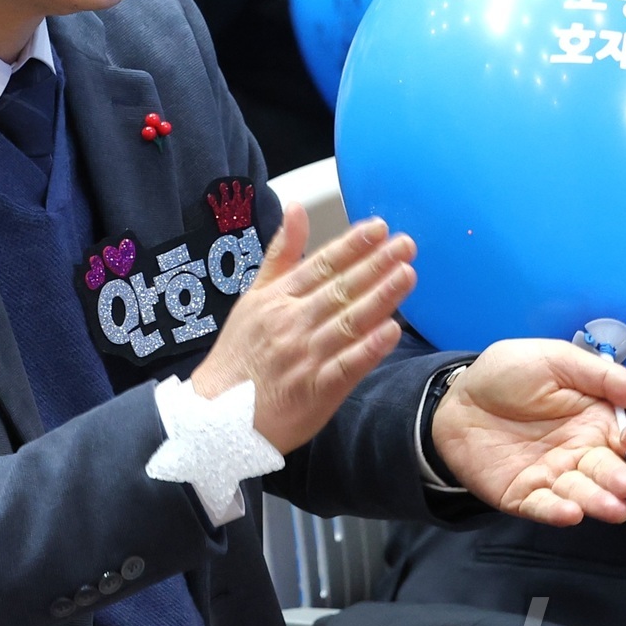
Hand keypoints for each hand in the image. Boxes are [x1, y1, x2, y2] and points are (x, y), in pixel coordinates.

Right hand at [192, 206, 415, 453]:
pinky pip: (347, 366)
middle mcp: (292, 323)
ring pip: (348, 322)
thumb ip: (281, 253)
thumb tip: (296, 208)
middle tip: (406, 244)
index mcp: (277, 299)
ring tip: (407, 275)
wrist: (218, 418)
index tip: (379, 227)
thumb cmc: (239, 355)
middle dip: (376, 264)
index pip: (320, 265)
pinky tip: (392, 331)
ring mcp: (305, 357)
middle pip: (340, 289)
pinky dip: (369, 348)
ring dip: (380, 297)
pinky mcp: (316, 391)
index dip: (352, 245)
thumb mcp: (253, 297)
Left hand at [431, 340, 625, 526]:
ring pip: (586, 496)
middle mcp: (583, 453)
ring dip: (600, 503)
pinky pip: (546, 508)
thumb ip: (604, 377)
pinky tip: (569, 511)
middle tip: (625, 482)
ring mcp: (556, 477)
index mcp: (597, 421)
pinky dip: (559, 512)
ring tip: (610, 506)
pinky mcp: (525, 496)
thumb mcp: (556, 360)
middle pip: (615, 474)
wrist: (454, 397)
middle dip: (623, 480)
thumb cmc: (507, 375)